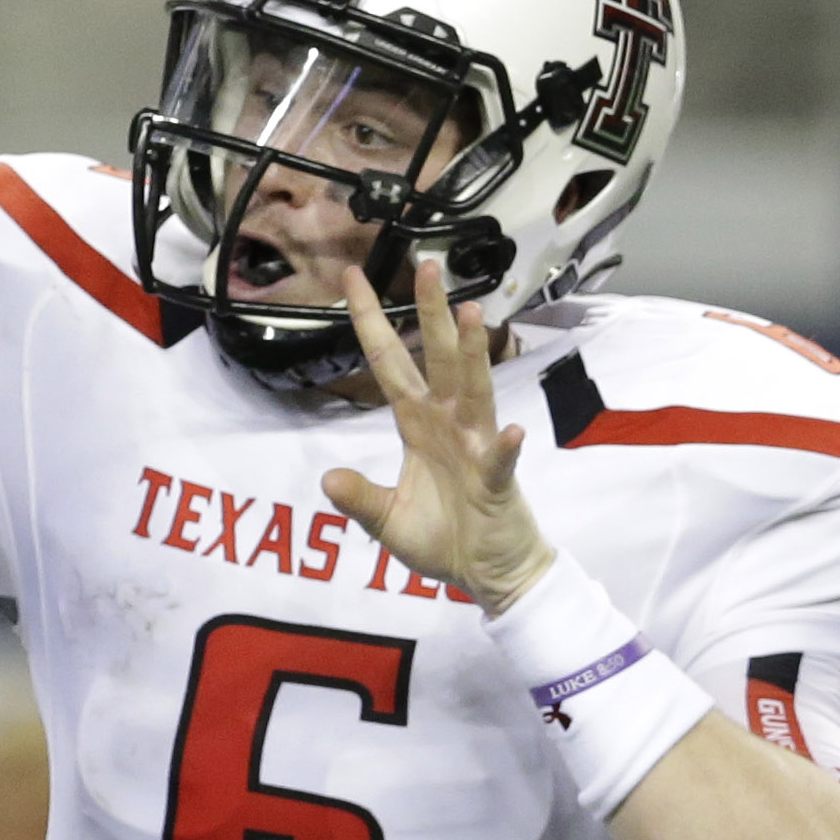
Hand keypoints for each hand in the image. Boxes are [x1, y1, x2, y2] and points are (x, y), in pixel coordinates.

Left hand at [320, 259, 557, 611]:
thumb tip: (327, 479)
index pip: (388, 364)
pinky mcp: (498, 482)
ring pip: (474, 391)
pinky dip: (506, 447)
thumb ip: (360, 499)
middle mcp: (448, 424)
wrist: (489, 574)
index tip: (351, 278)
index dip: (371, 322)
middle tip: (427, 266)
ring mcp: (477, 448)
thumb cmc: (444, 539)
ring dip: (471, 355)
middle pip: (435, 359)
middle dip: (430, 314)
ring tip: (470, 313)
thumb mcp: (387, 523)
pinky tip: (511, 431)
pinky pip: (501, 461)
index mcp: (416, 424)